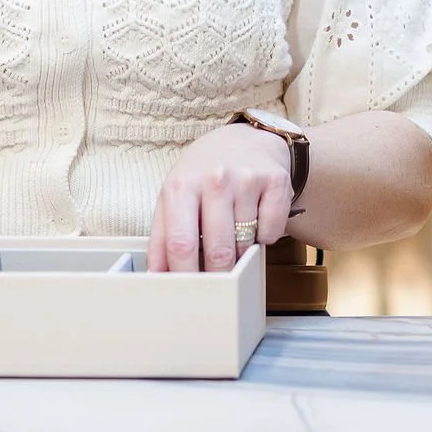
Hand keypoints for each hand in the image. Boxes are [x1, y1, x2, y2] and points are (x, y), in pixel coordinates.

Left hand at [147, 123, 293, 272]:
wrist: (248, 138)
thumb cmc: (205, 172)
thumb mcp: (175, 194)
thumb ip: (162, 235)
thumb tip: (156, 276)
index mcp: (182, 184)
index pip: (180, 243)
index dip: (183, 275)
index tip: (186, 292)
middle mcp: (215, 179)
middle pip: (217, 251)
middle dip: (217, 275)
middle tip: (216, 279)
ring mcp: (247, 179)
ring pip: (246, 244)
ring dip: (240, 253)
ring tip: (234, 237)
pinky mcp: (275, 181)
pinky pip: (272, 232)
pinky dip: (265, 238)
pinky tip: (256, 221)